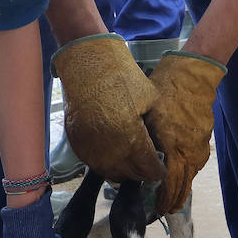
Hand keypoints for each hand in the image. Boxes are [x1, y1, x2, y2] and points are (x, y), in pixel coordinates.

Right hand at [52, 34, 165, 182]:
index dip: (157, 171)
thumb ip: (153, 127)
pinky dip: (105, 163)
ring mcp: (90, 147)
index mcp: (130, 137)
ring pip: (109, 173)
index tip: (161, 170)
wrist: (86, 62)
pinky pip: (92, 162)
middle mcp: (109, 149)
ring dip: (123, 172)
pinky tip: (113, 156)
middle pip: (129, 175)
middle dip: (142, 174)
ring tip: (131, 165)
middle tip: (148, 169)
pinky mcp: (76, 142)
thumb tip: (156, 145)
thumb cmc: (121, 76)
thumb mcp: (149, 99)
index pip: (148, 168)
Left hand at [144, 51, 226, 213]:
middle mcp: (190, 152)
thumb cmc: (165, 92)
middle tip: (165, 210)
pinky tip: (180, 173)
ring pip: (191, 174)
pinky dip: (188, 171)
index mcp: (175, 149)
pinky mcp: (205, 139)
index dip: (164, 199)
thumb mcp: (148, 117)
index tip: (157, 209)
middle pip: (184, 185)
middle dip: (174, 200)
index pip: (171, 184)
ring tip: (172, 197)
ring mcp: (200, 146)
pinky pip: (196, 161)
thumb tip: (139, 160)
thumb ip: (146, 143)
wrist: (194, 75)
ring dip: (182, 186)